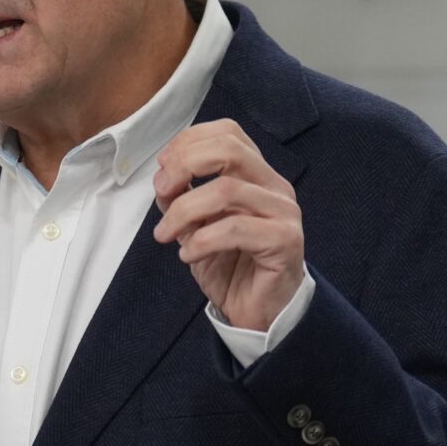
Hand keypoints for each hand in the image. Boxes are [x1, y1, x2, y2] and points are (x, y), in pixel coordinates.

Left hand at [152, 119, 303, 331]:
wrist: (260, 312)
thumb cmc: (231, 266)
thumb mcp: (195, 226)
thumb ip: (181, 198)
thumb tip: (163, 179)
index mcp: (256, 175)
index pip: (228, 133)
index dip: (189, 142)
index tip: (163, 168)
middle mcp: (274, 186)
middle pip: (229, 150)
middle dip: (185, 165)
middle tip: (162, 192)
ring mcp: (283, 212)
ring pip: (227, 190)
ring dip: (183, 211)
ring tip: (165, 235)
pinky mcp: (284, 241)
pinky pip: (235, 229)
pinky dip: (201, 240)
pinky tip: (188, 255)